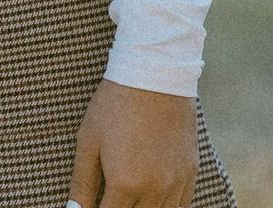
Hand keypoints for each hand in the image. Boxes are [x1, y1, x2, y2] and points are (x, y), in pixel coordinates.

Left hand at [67, 78, 197, 207]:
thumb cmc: (113, 106)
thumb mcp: (89, 140)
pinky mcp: (190, 174)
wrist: (153, 77)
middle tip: (108, 196)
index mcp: (125, 184)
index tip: (94, 204)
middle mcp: (154, 191)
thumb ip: (82, 182)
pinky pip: (181, 206)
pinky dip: (166, 207)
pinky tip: (152, 197)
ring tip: (128, 195)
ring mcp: (176, 184)